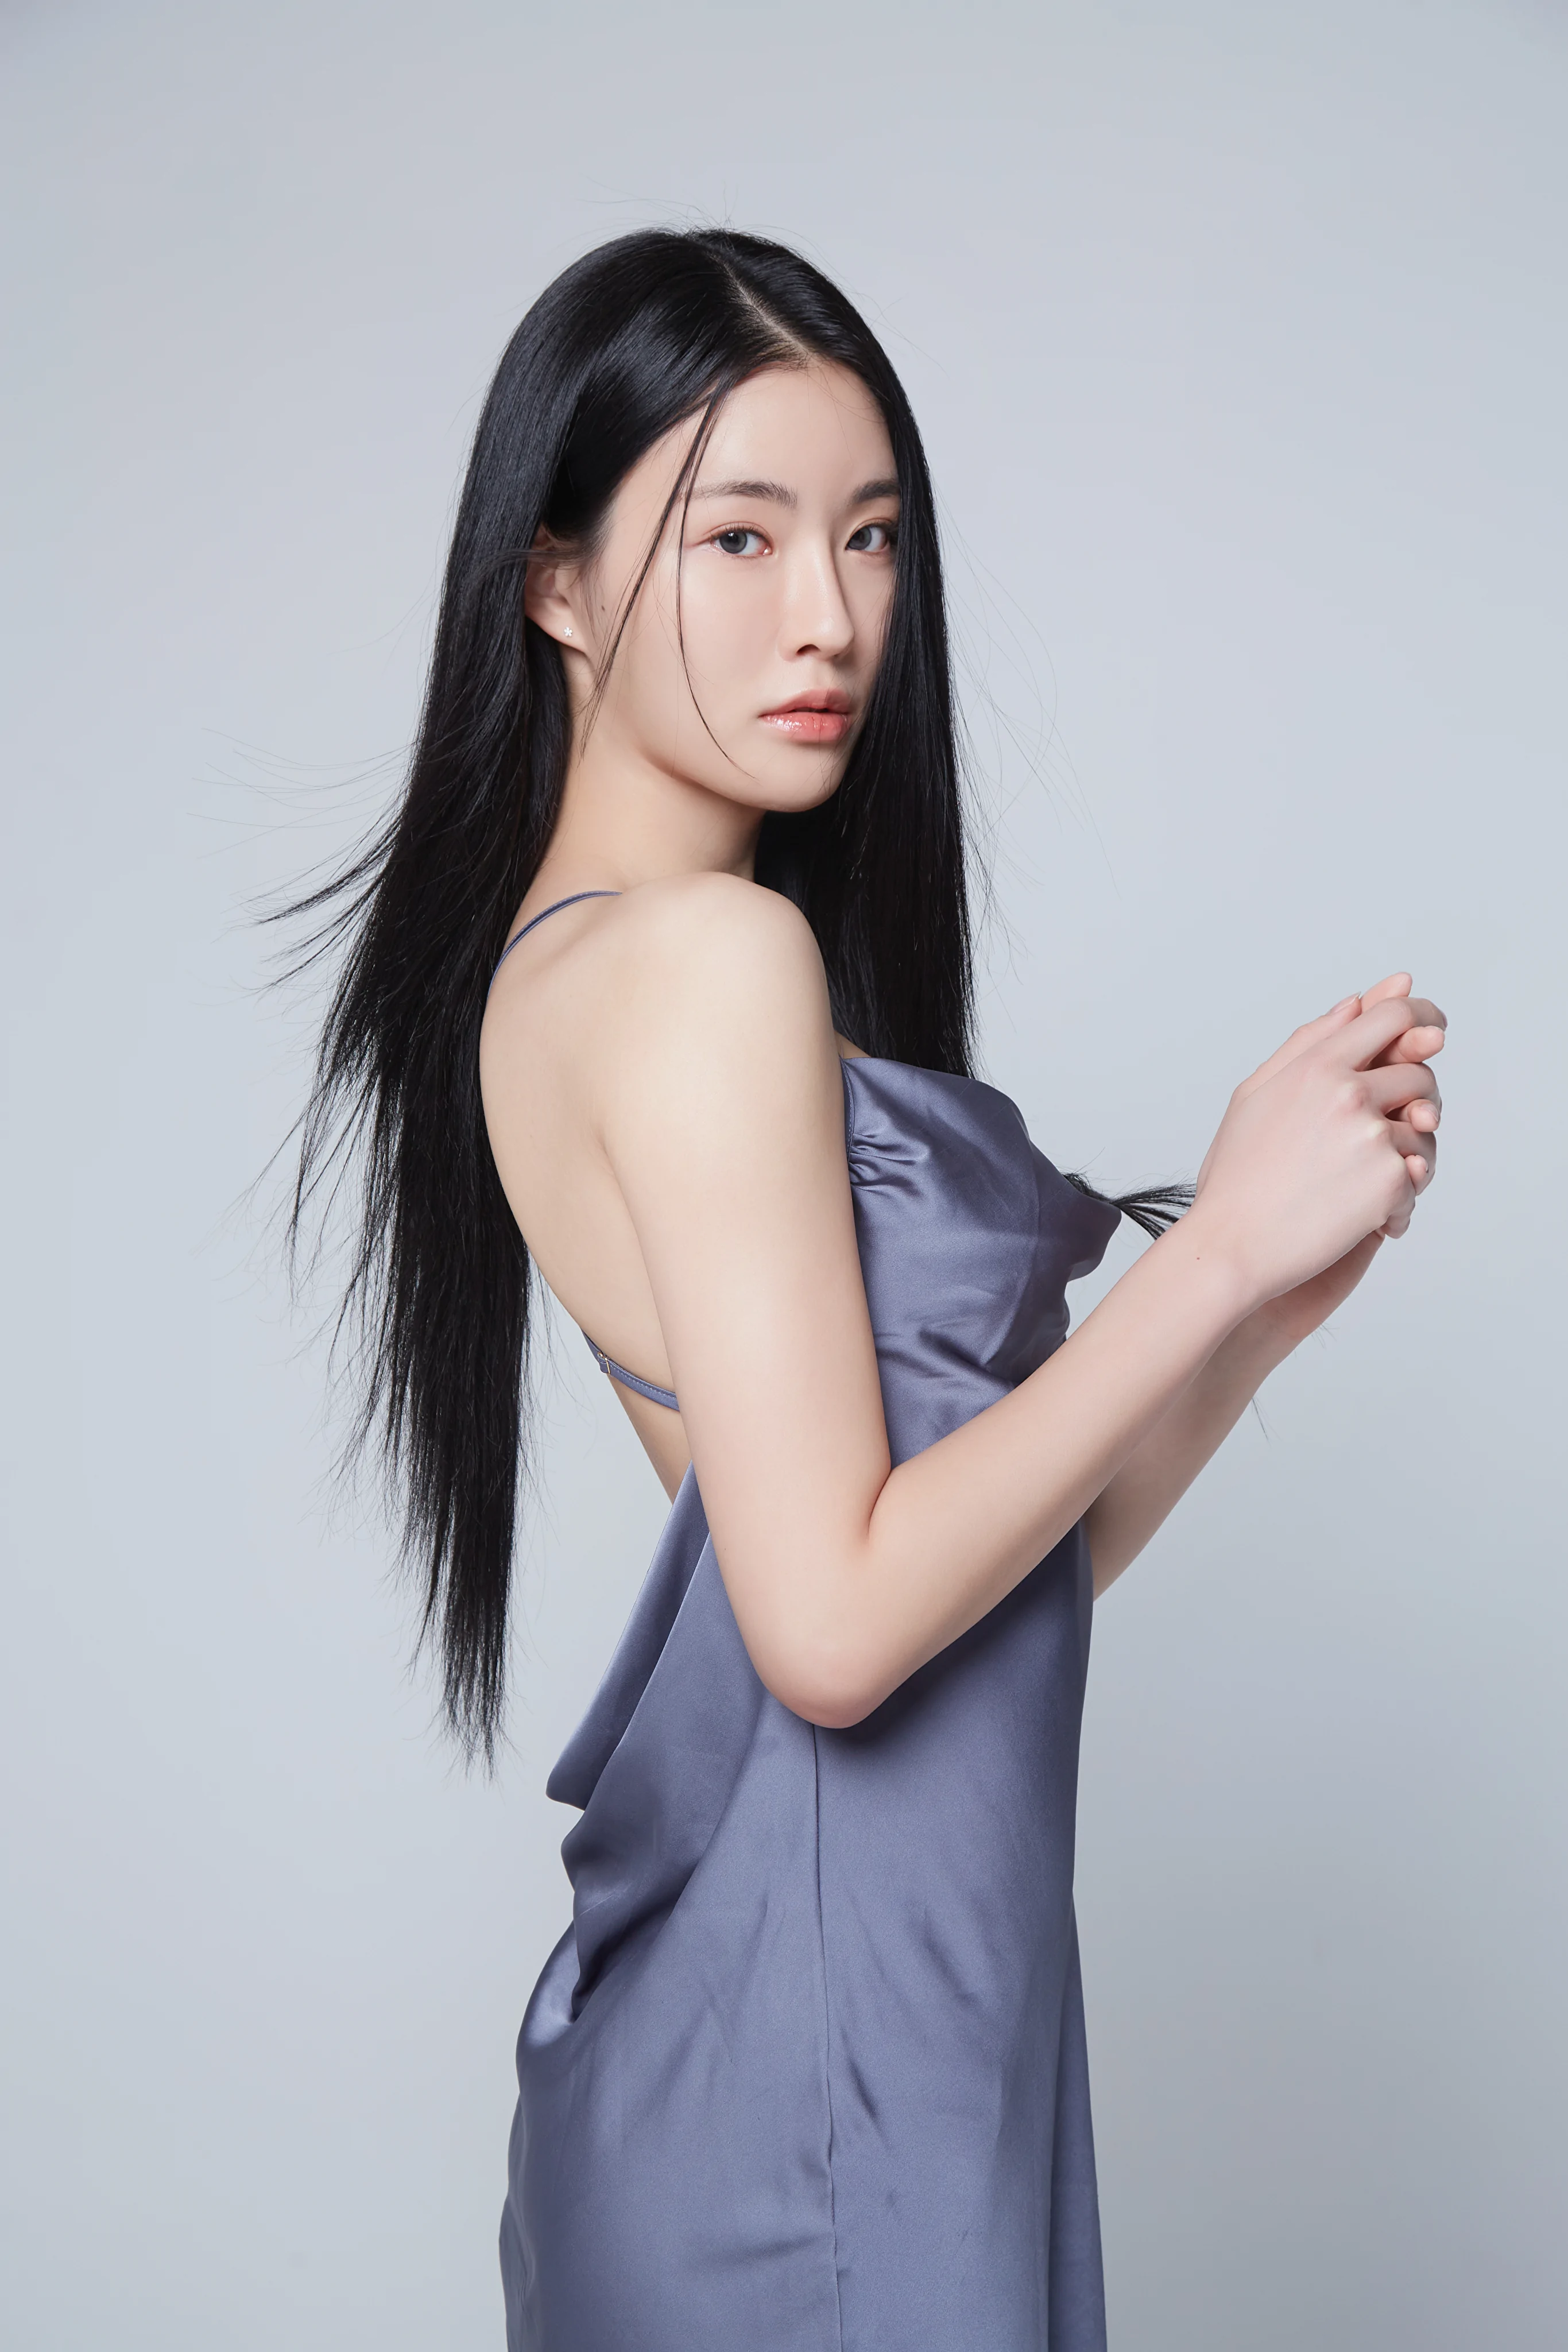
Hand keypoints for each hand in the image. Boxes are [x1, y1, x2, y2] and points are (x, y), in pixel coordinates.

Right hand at [1187, 984, 1444, 1309]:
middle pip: (1419, 1072)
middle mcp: (1348, 1092)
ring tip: (1362, 1186)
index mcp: (1316, 1065)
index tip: (1431, 1032)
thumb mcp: (1256, 1094)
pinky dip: (1398, 1201)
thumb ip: (1309, 1043)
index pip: (1390, 1017)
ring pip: (1422, 1129)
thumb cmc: (1237, 1177)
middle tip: (1386, 1130)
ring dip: (1403, 1155)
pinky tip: (1364, 1219)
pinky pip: (1417, 1177)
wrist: (1232, 1246)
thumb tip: (1355, 1004)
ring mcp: (1371, 1135)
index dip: (1419, 1017)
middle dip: (1411, 1098)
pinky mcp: (1389, 1180)